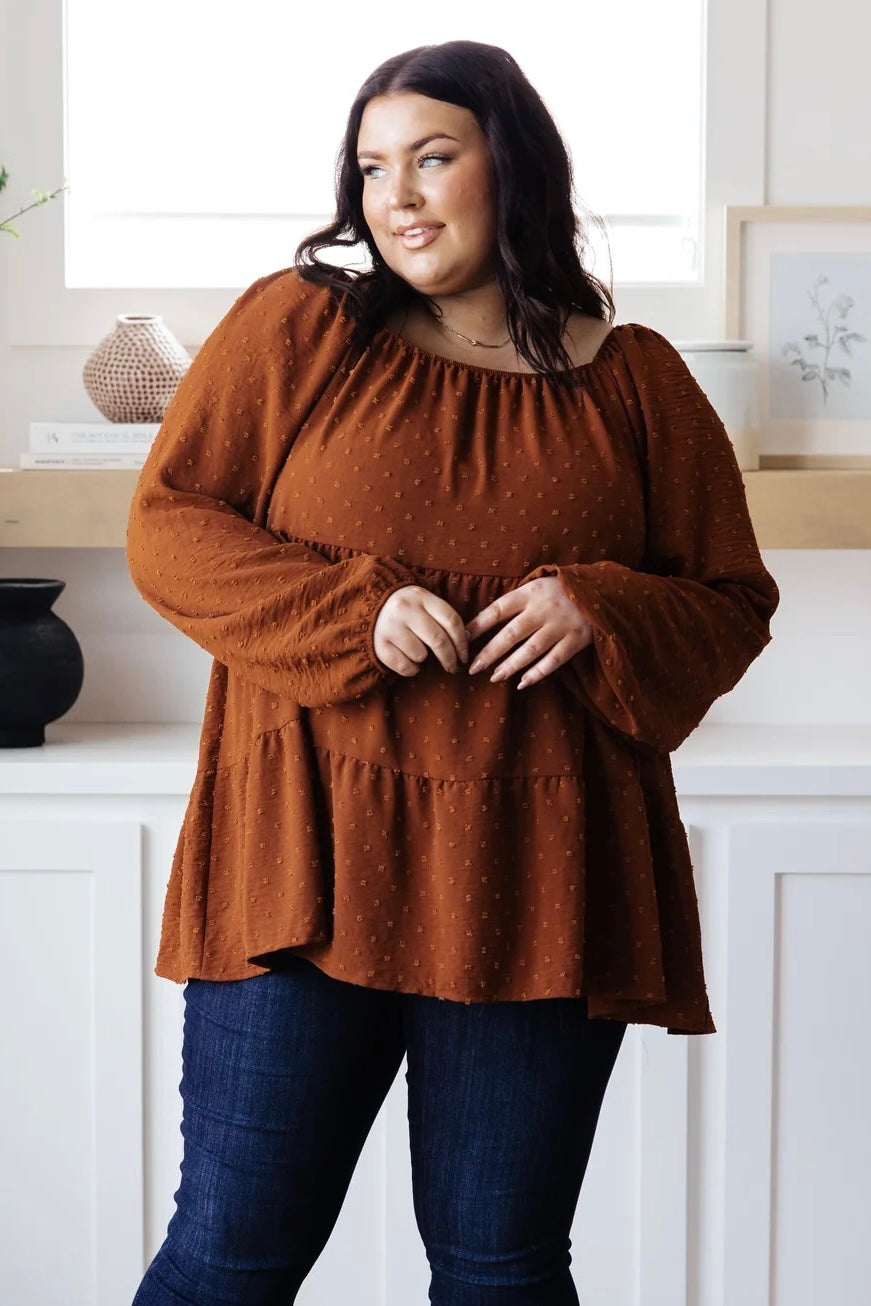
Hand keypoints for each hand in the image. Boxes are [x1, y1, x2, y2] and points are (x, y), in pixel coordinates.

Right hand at [374, 585, 468, 676]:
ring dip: (424, 659)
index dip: (462, 642)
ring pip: (420, 655)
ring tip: (419, 653)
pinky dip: (411, 669)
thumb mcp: (424, 603)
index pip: (451, 620)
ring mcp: (390, 627)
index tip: (464, 655)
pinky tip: (408, 660)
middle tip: (453, 667)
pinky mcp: (378, 645)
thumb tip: (466, 640)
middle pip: (439, 640)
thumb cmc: (407, 608)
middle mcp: (405, 609)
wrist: (369, 605)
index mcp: (421, 597)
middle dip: (450, 658)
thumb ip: (443, 617)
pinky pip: (405, 667)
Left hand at [464, 576, 592, 689]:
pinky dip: (537, 674)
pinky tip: (523, 683)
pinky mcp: (576, 640)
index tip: (463, 638)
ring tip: (495, 677)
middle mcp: (544, 610)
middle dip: (490, 653)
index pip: (498, 610)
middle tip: (473, 668)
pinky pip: (553, 661)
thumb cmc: (562, 589)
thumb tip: (483, 621)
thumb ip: (517, 600)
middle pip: (511, 634)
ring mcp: (561, 626)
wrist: (603, 589)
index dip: (479, 625)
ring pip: (530, 651)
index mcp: (531, 593)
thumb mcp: (538, 585)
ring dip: (510, 666)